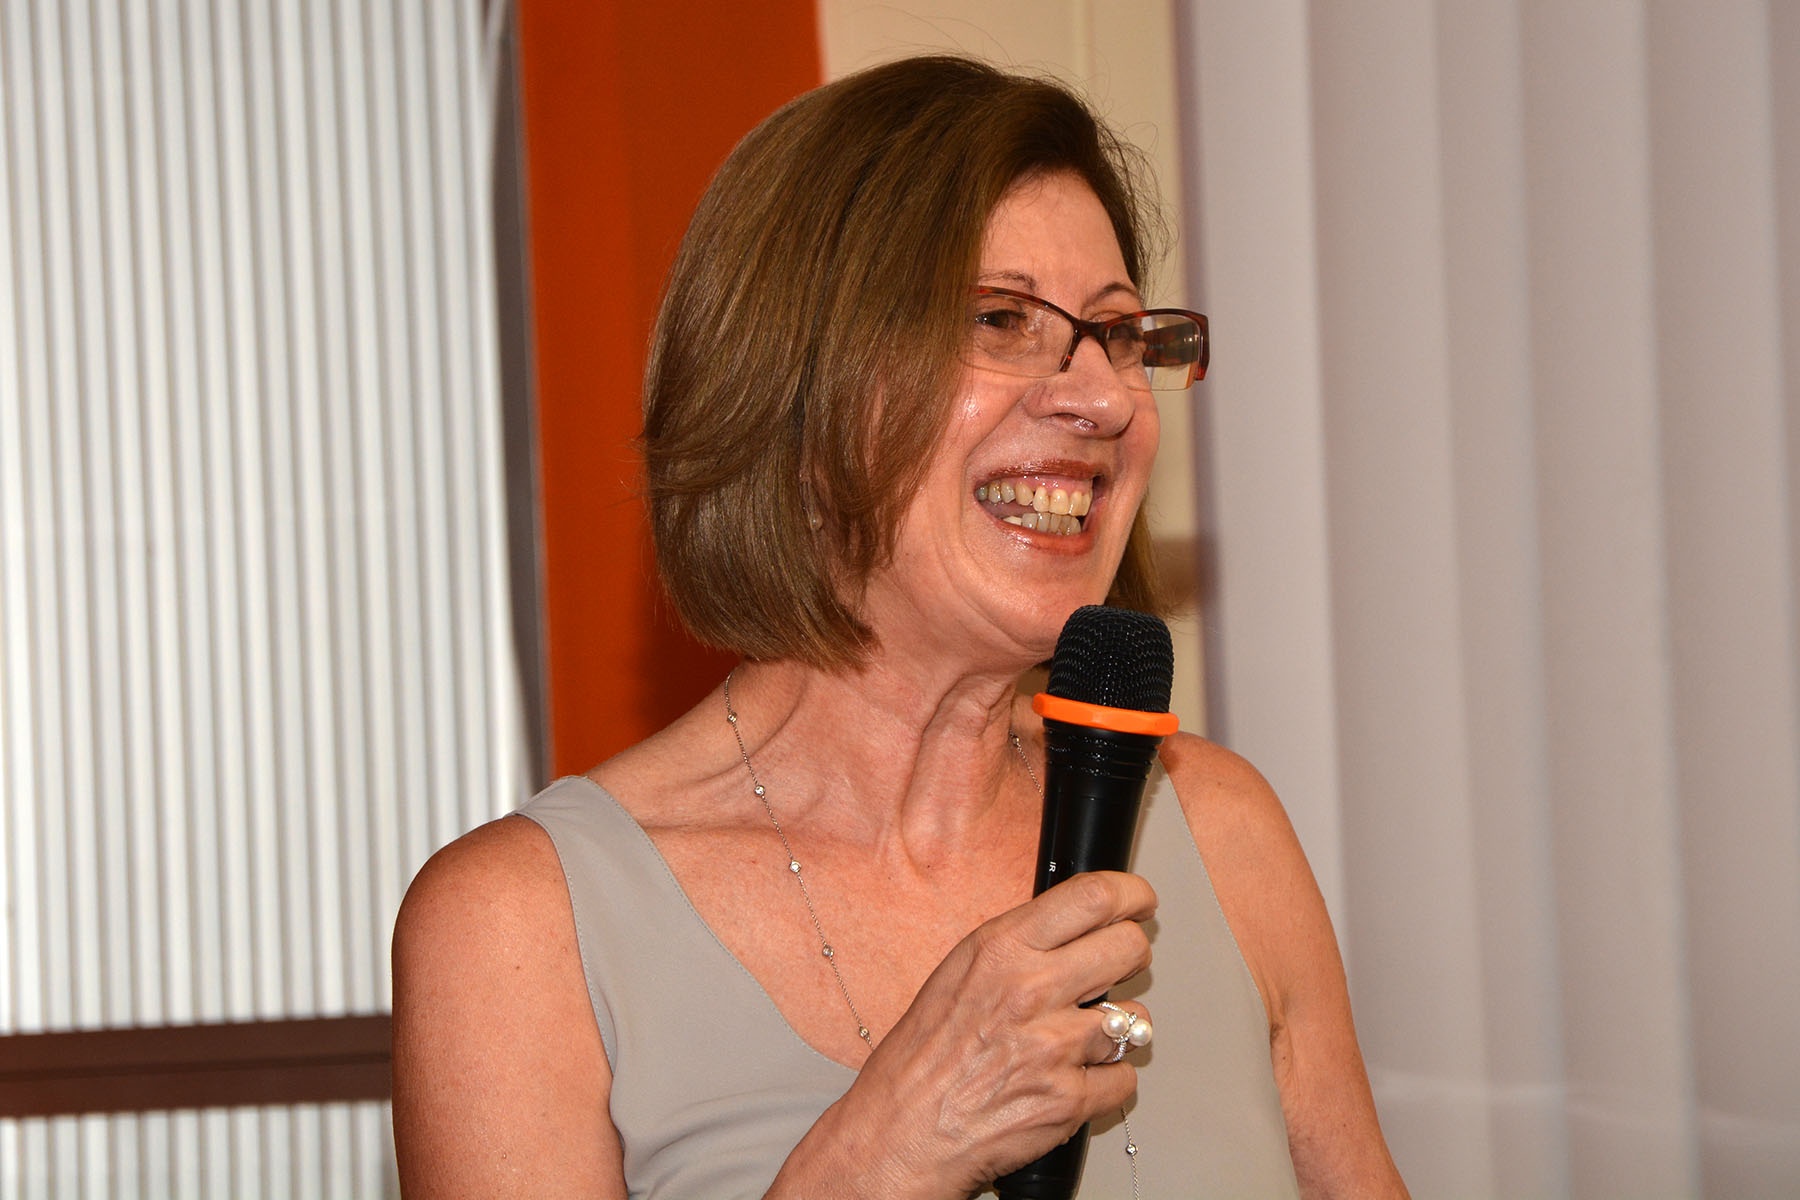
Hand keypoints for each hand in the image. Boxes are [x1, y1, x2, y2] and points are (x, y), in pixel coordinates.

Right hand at [775, 870, 1156, 1198]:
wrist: (900, 1130)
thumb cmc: (924, 1055)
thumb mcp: (960, 972)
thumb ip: (1019, 945)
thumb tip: (1076, 925)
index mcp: (1000, 949)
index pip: (1093, 898)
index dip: (1131, 894)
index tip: (1140, 901)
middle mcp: (1030, 989)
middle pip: (1128, 949)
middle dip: (1131, 956)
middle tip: (1119, 967)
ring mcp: (1053, 1046)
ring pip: (1134, 1018)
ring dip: (1117, 1029)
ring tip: (1079, 1038)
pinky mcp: (1068, 1099)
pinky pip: (1124, 1078)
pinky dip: (1106, 1082)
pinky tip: (1072, 1079)